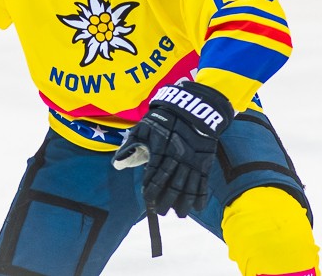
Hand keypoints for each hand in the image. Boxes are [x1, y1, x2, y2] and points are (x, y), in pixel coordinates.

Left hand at [113, 81, 232, 216]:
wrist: (192, 106)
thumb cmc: (164, 117)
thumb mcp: (144, 126)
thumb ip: (131, 145)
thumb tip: (116, 163)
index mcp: (162, 150)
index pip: (154, 175)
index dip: (151, 188)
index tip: (147, 199)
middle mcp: (177, 158)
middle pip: (171, 185)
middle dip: (165, 200)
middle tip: (160, 211)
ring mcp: (192, 161)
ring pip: (187, 187)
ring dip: (183, 202)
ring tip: (179, 214)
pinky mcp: (205, 161)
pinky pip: (203, 182)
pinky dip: (201, 196)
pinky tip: (197, 208)